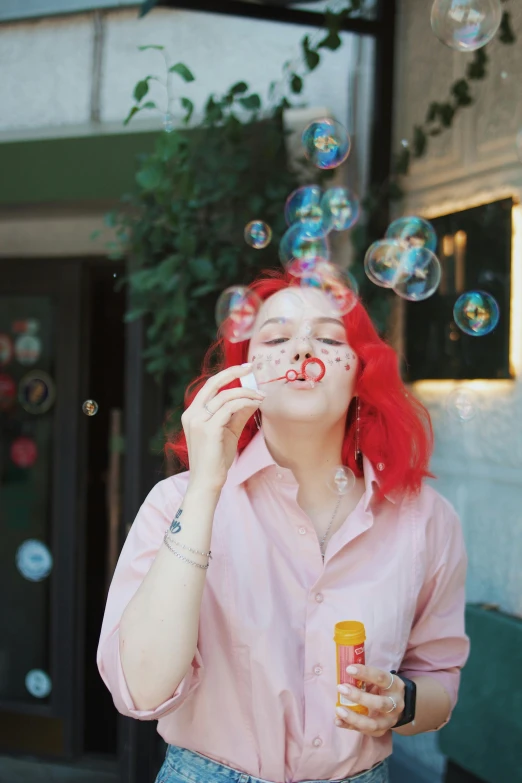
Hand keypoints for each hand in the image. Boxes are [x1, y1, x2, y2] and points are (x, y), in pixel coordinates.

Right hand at [182, 363, 264, 491]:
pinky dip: (244, 402)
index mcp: (192, 413)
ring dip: (246, 393)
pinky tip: (255, 404)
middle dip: (233, 372)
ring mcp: (198, 421)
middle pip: (213, 384)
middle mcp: (192, 414)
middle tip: (250, 368)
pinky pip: (230, 408)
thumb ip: (238, 414)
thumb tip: (253, 398)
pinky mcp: (209, 429)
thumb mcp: (228, 432)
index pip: (209, 387)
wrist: (207, 482)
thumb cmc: (216, 459)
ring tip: (261, 396)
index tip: (244, 369)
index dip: (226, 375)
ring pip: (225, 396)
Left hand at [334, 665, 404, 737]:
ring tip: (338, 710)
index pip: (381, 678)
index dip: (365, 673)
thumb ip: (365, 678)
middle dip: (359, 697)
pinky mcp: (381, 732)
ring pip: (372, 724)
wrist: (396, 706)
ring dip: (353, 717)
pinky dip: (349, 726)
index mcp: (394, 686)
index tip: (349, 669)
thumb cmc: (382, 688)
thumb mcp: (378, 679)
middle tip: (341, 688)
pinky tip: (338, 721)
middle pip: (379, 704)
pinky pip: (364, 731)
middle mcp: (395, 705)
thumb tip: (346, 675)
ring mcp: (389, 721)